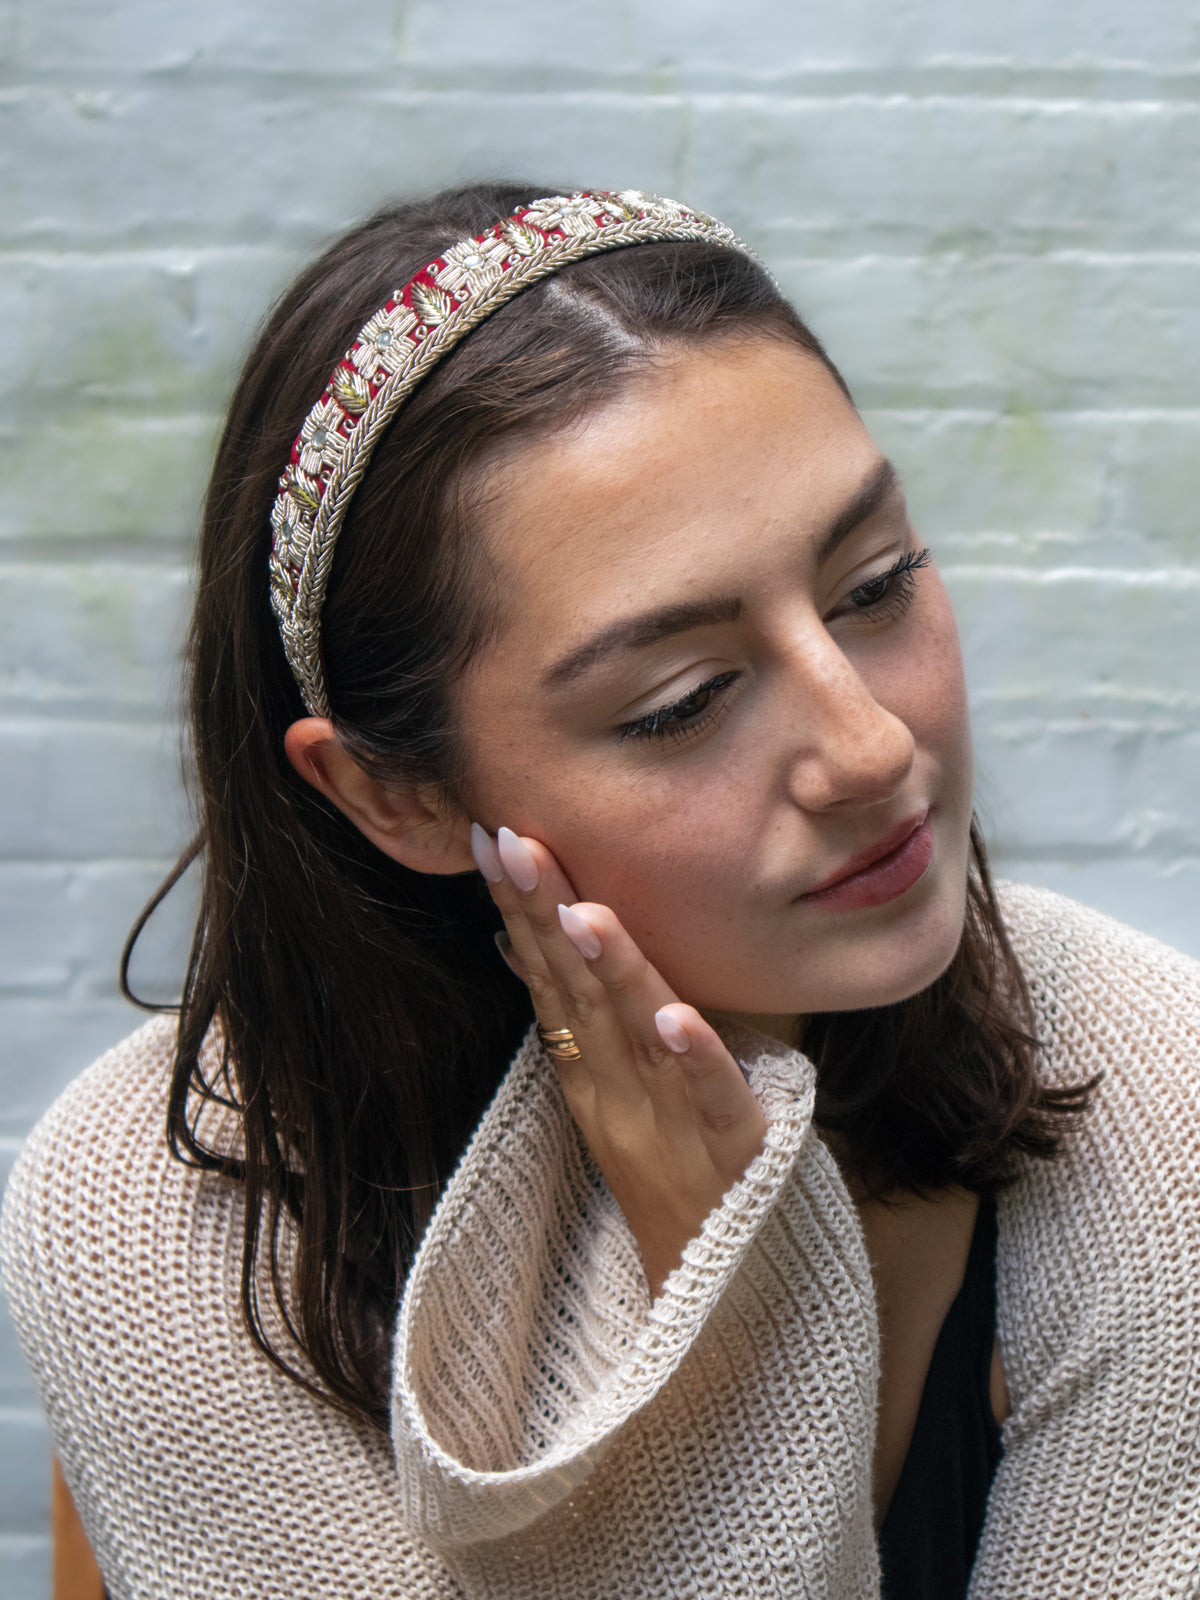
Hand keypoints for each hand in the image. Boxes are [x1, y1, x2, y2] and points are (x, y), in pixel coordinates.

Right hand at [471, 824, 767, 1299]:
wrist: (711, 1296)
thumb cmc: (661, 1174)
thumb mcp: (602, 1093)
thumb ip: (569, 1018)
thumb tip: (520, 944)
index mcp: (590, 1069)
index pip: (546, 974)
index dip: (520, 905)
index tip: (491, 835)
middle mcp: (617, 1090)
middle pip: (576, 992)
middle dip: (544, 912)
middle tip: (512, 841)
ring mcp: (670, 1122)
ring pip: (637, 1036)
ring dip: (609, 972)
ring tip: (582, 912)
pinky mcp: (736, 1150)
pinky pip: (714, 1100)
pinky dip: (696, 1058)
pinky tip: (678, 1017)